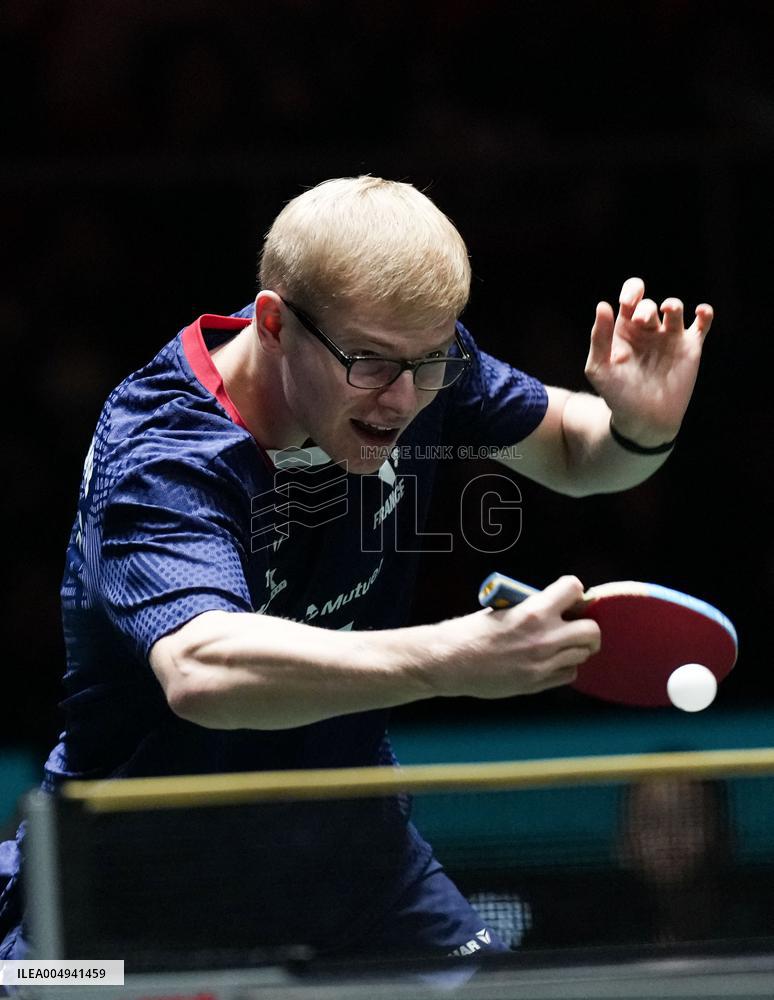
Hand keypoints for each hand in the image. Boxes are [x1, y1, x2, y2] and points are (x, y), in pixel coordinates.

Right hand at [439, 576, 600, 698]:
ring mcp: (543, 663)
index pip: (574, 589)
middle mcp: (545, 637)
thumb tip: (553, 607)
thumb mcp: (501, 608)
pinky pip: (568, 674)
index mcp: (533, 611)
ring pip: (583, 654)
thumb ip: (530, 608)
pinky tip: (548, 662)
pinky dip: (563, 667)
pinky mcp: (537, 683)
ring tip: (559, 645)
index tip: (569, 597)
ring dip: (575, 647)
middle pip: (592, 630)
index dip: (573, 592)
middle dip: (586, 626)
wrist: (450, 661)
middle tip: (576, 626)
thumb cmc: (470, 632)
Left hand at [585, 277, 712, 446]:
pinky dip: (705, 313)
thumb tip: (603, 305)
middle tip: (644, 321)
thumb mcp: (599, 369)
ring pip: (675, 308)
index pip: (630, 298)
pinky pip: (702, 323)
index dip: (631, 291)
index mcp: (625, 330)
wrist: (644, 420)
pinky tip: (700, 312)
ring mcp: (670, 338)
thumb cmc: (617, 396)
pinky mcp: (690, 348)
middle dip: (646, 307)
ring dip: (672, 305)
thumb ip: (599, 338)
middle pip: (649, 305)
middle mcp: (647, 331)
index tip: (628, 301)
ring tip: (669, 311)